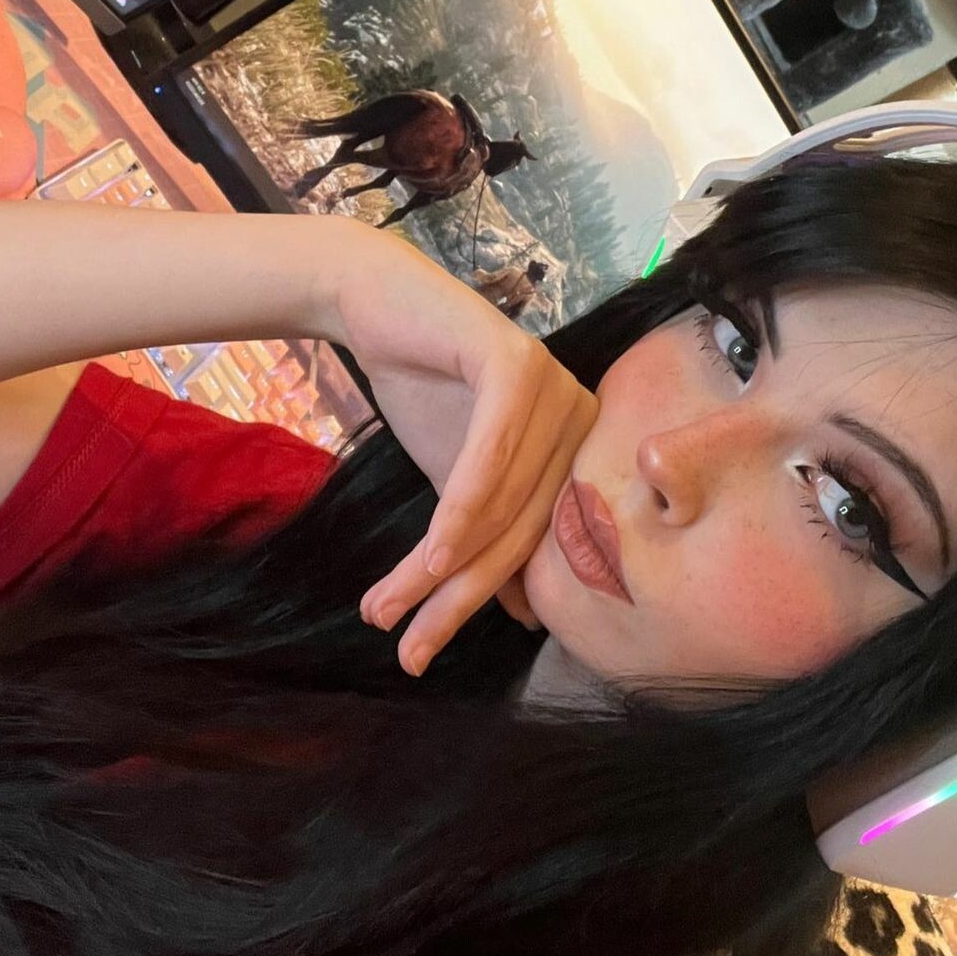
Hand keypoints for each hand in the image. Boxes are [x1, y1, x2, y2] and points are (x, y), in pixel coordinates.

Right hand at [324, 220, 598, 673]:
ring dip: (438, 566)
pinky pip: (491, 454)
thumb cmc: (424, 389)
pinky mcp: (517, 362)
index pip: (528, 543)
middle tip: (406, 647)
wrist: (377, 306)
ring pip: (499, 503)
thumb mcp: (457, 480)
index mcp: (576, 449)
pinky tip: (431, 556)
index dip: (472, 603)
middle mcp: (580, 418)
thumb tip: (524, 616)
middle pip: (515, 530)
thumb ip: (489, 534)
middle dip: (453, 597)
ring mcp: (555, 387)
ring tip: (387, 609)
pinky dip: (459, 509)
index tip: (424, 649)